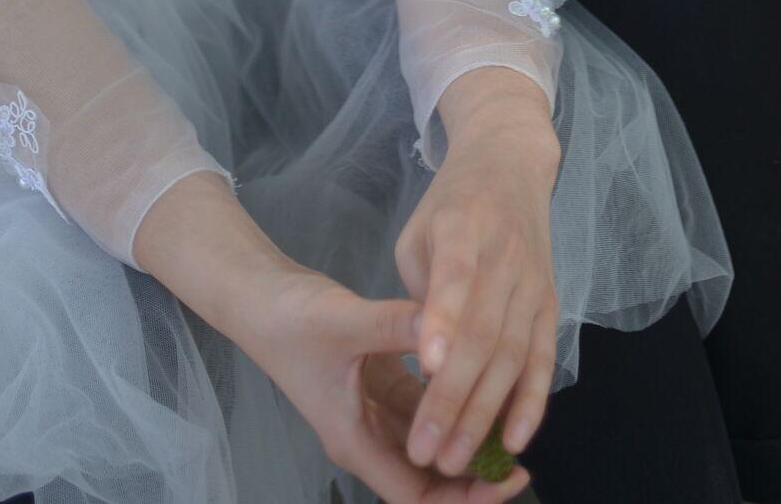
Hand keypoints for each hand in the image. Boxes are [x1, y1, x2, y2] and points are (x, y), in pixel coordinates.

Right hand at [240, 264, 526, 503]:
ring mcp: (375, 413)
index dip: (463, 499)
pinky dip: (454, 406)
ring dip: (467, 446)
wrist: (260, 297)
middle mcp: (370, 438)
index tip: (506, 479)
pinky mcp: (380, 384)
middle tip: (520, 464)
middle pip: (428, 482)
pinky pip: (425, 409)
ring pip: (430, 446)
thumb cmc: (293, 321)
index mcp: (357, 443)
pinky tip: (484, 388)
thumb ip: (395, 326)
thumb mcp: (344, 322)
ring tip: (511, 431)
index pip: (418, 497)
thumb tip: (446, 324)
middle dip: (473, 481)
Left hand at [395, 81, 560, 484]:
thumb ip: (419, 290)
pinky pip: (543, 358)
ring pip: (511, 355)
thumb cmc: (450, 206)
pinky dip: (531, 402)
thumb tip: (425, 361)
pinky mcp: (551, 302)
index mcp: (462, 226)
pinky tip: (513, 441)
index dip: (444, 320)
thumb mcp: (418, 231)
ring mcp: (533, 281)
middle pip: (483, 333)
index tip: (427, 367)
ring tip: (457, 461)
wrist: (510, 164)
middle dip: (455, 399)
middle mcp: (504, 255)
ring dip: (486, 414)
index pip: (456, 277)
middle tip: (427, 452)